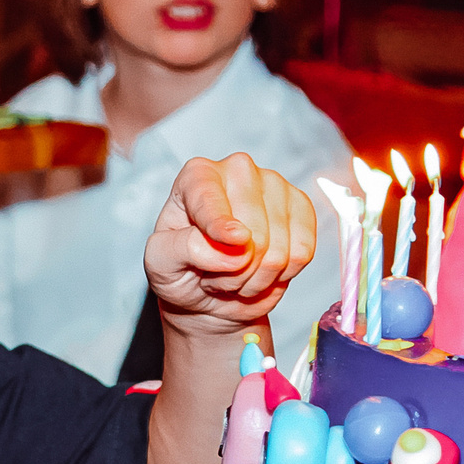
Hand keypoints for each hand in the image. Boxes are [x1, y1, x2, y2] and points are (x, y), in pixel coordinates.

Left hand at [144, 154, 317, 334]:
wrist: (209, 292)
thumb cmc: (179, 271)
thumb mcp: (160, 263)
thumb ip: (184, 249)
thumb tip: (235, 246)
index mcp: (196, 176)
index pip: (209, 197)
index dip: (221, 223)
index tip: (235, 241)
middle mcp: (238, 171)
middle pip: (252, 233)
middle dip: (234, 271)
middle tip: (214, 277)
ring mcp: (274, 185)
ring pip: (278, 249)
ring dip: (256, 278)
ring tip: (235, 275)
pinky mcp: (301, 208)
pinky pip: (303, 253)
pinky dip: (282, 274)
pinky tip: (263, 272)